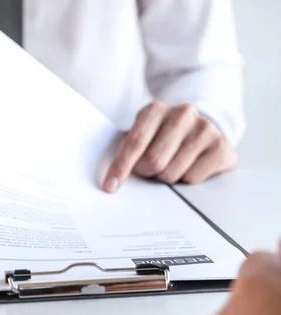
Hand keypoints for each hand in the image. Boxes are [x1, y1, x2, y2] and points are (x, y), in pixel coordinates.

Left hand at [102, 101, 237, 192]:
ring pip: (172, 172)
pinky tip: (189, 167)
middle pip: (153, 161)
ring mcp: (204, 128)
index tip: (110, 186)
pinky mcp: (221, 146)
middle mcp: (182, 113)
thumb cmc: (162, 138)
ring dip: (167, 178)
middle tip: (150, 170)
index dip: (121, 167)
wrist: (201, 131)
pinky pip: (193, 178)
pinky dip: (186, 180)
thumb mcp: (143, 137)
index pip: (134, 143)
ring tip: (171, 166)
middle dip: (147, 173)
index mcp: (155, 110)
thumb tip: (113, 181)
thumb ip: (128, 152)